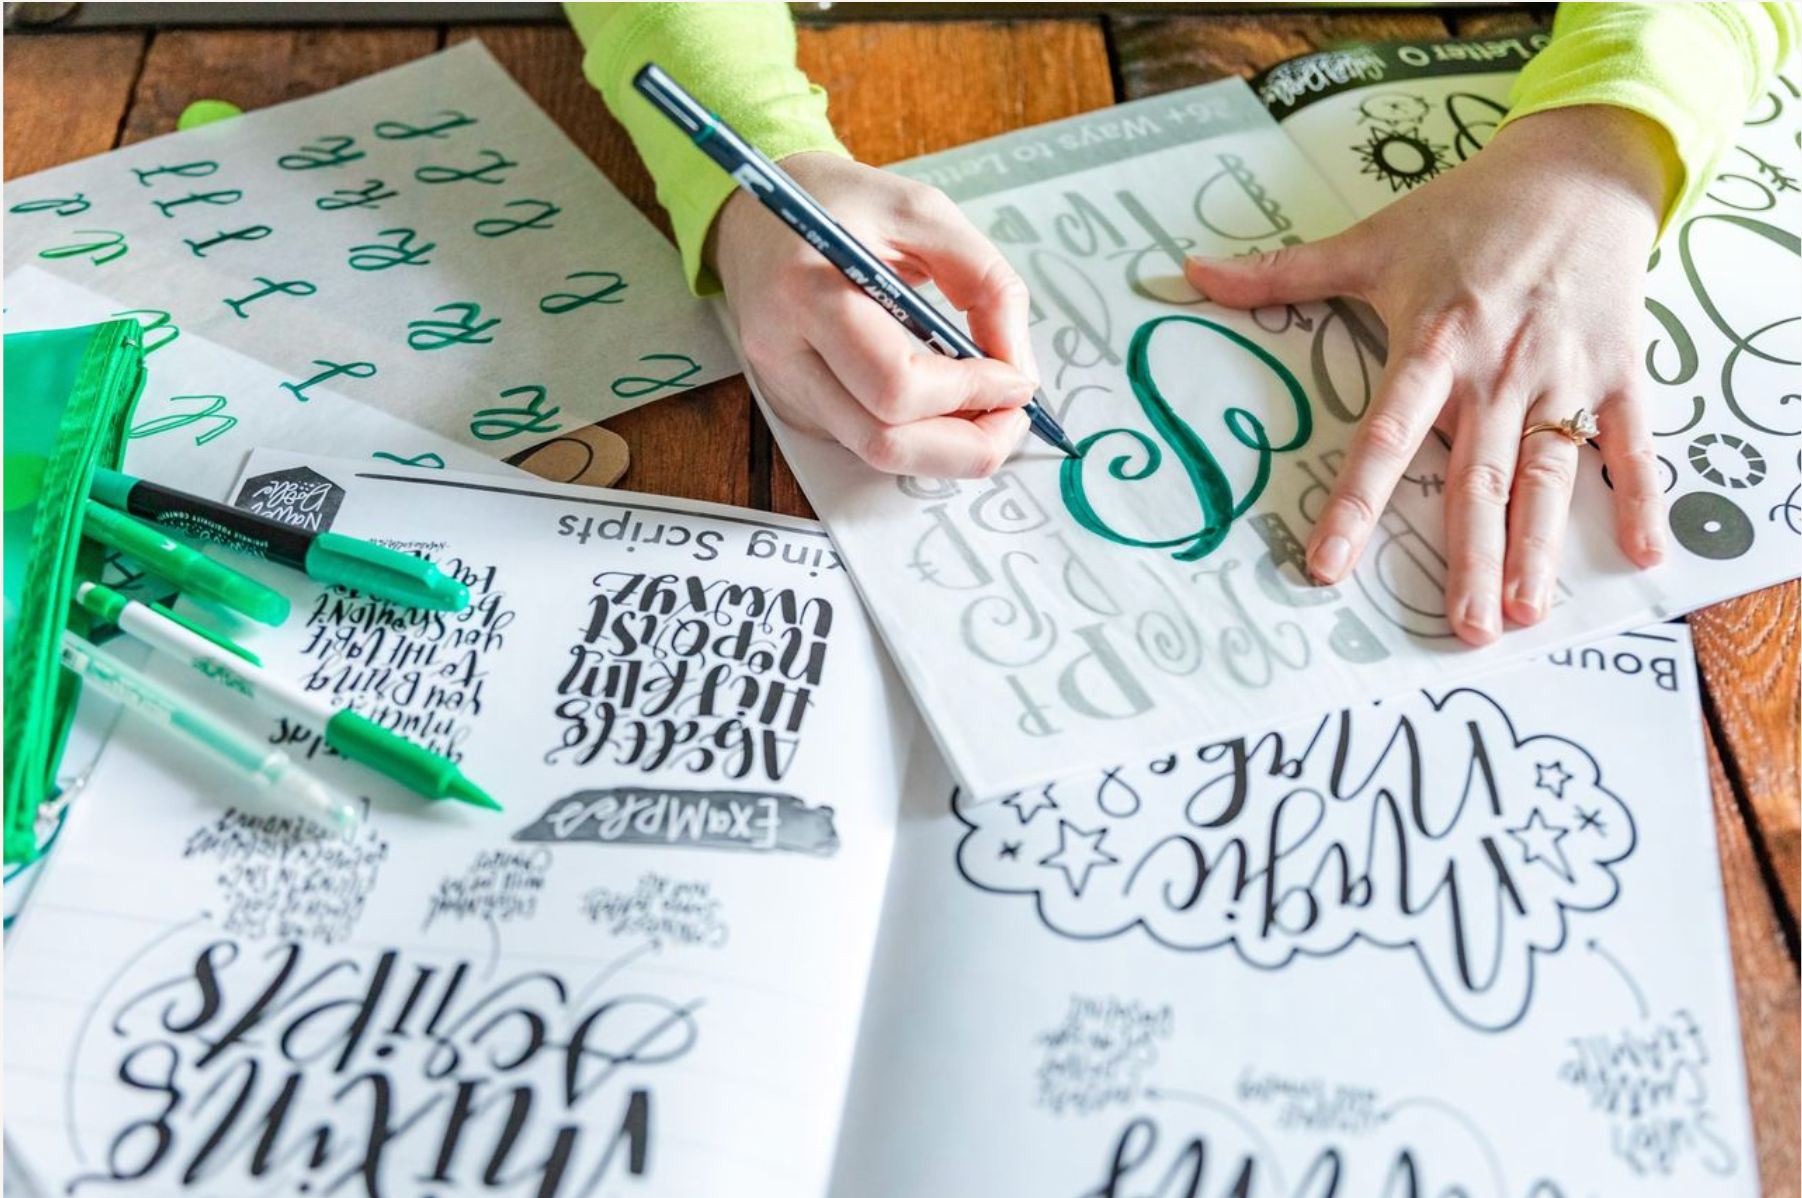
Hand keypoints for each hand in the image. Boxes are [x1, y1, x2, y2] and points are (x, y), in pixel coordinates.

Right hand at [709, 152, 1037, 477]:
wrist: (753, 214)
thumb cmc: (840, 204)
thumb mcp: (924, 213)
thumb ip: (986, 283)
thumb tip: (1018, 369)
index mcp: (808, 292)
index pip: (896, 384)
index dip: (971, 393)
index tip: (1017, 380)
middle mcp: (783, 353)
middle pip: (884, 441)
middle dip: (967, 443)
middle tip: (1013, 416)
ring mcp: (783, 388)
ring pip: (876, 453)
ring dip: (947, 448)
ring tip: (987, 411)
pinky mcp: (793, 407)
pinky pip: (864, 440)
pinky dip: (917, 434)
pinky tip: (942, 400)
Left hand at [1186, 106, 1673, 645]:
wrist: (1578, 168)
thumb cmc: (1468, 211)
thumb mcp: (1371, 240)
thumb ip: (1282, 273)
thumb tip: (1190, 273)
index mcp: (1431, 346)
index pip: (1385, 436)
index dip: (1356, 503)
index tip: (1330, 565)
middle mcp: (1497, 371)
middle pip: (1477, 476)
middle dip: (1471, 555)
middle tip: (1463, 626)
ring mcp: (1561, 376)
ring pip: (1548, 473)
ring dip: (1539, 546)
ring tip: (1526, 610)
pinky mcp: (1618, 372)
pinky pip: (1631, 443)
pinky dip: (1643, 497)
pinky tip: (1648, 555)